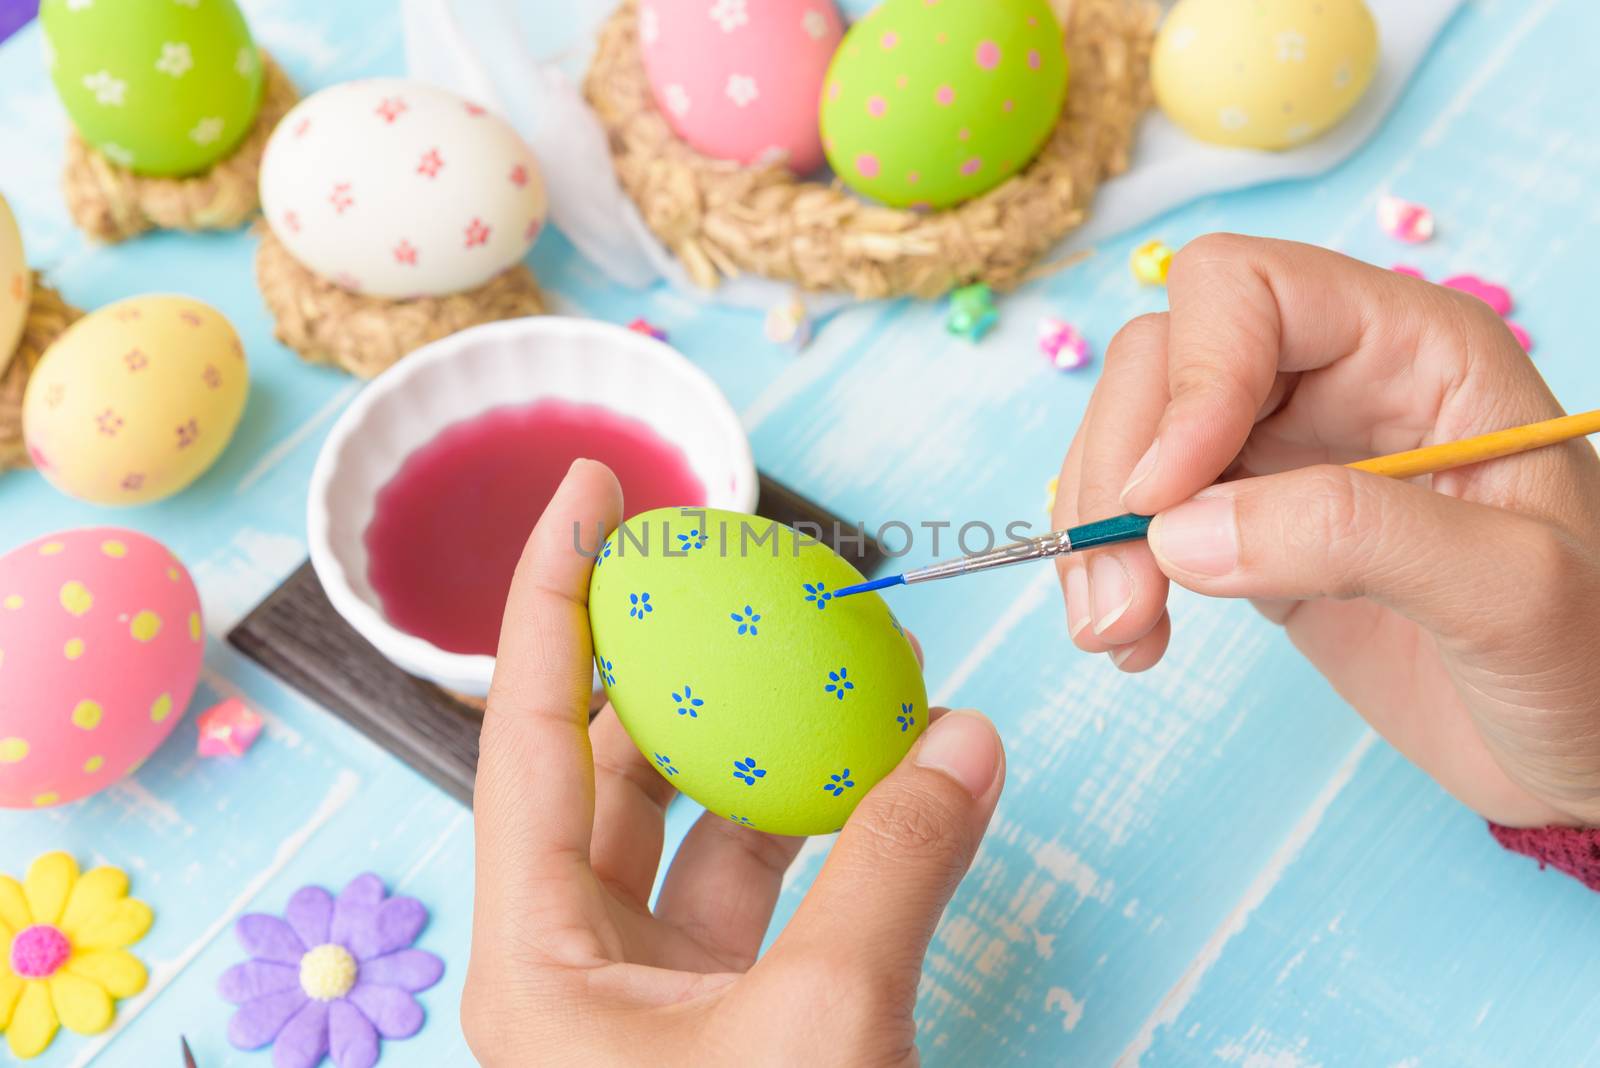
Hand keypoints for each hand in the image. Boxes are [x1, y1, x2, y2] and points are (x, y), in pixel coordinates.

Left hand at [464, 460, 1005, 1065]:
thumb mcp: (827, 1023)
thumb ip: (894, 869)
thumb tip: (965, 740)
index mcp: (534, 960)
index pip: (525, 735)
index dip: (550, 594)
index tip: (593, 487)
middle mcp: (573, 964)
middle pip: (610, 766)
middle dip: (682, 660)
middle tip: (740, 574)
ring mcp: (648, 994)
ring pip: (699, 827)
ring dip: (774, 745)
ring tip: (850, 669)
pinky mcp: (723, 1017)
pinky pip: (763, 886)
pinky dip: (821, 825)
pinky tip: (887, 774)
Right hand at [1053, 234, 1599, 826]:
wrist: (1581, 755)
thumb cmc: (1591, 661)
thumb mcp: (1512, 590)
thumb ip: (1357, 536)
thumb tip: (1179, 531)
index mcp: (1414, 350)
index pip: (1250, 291)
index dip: (1190, 380)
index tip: (1163, 498)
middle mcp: (1334, 383)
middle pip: (1162, 361)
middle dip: (1118, 472)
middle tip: (1121, 600)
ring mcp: (1282, 458)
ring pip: (1133, 438)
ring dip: (1097, 530)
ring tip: (1122, 634)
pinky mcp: (1246, 533)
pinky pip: (1140, 516)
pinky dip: (1109, 570)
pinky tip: (1137, 640)